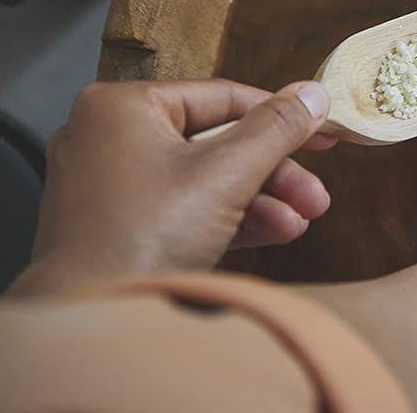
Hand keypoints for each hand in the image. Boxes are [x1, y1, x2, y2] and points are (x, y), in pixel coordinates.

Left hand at [11, 79, 337, 296]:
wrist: (93, 325)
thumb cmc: (143, 238)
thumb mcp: (228, 173)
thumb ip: (277, 128)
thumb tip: (313, 93)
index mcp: (123, 107)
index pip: (223, 97)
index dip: (282, 116)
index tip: (323, 131)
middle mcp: (107, 137)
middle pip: (217, 142)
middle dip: (275, 174)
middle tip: (316, 195)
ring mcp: (108, 184)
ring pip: (203, 179)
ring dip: (259, 200)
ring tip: (300, 222)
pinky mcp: (115, 225)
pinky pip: (182, 208)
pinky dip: (226, 218)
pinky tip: (272, 234)